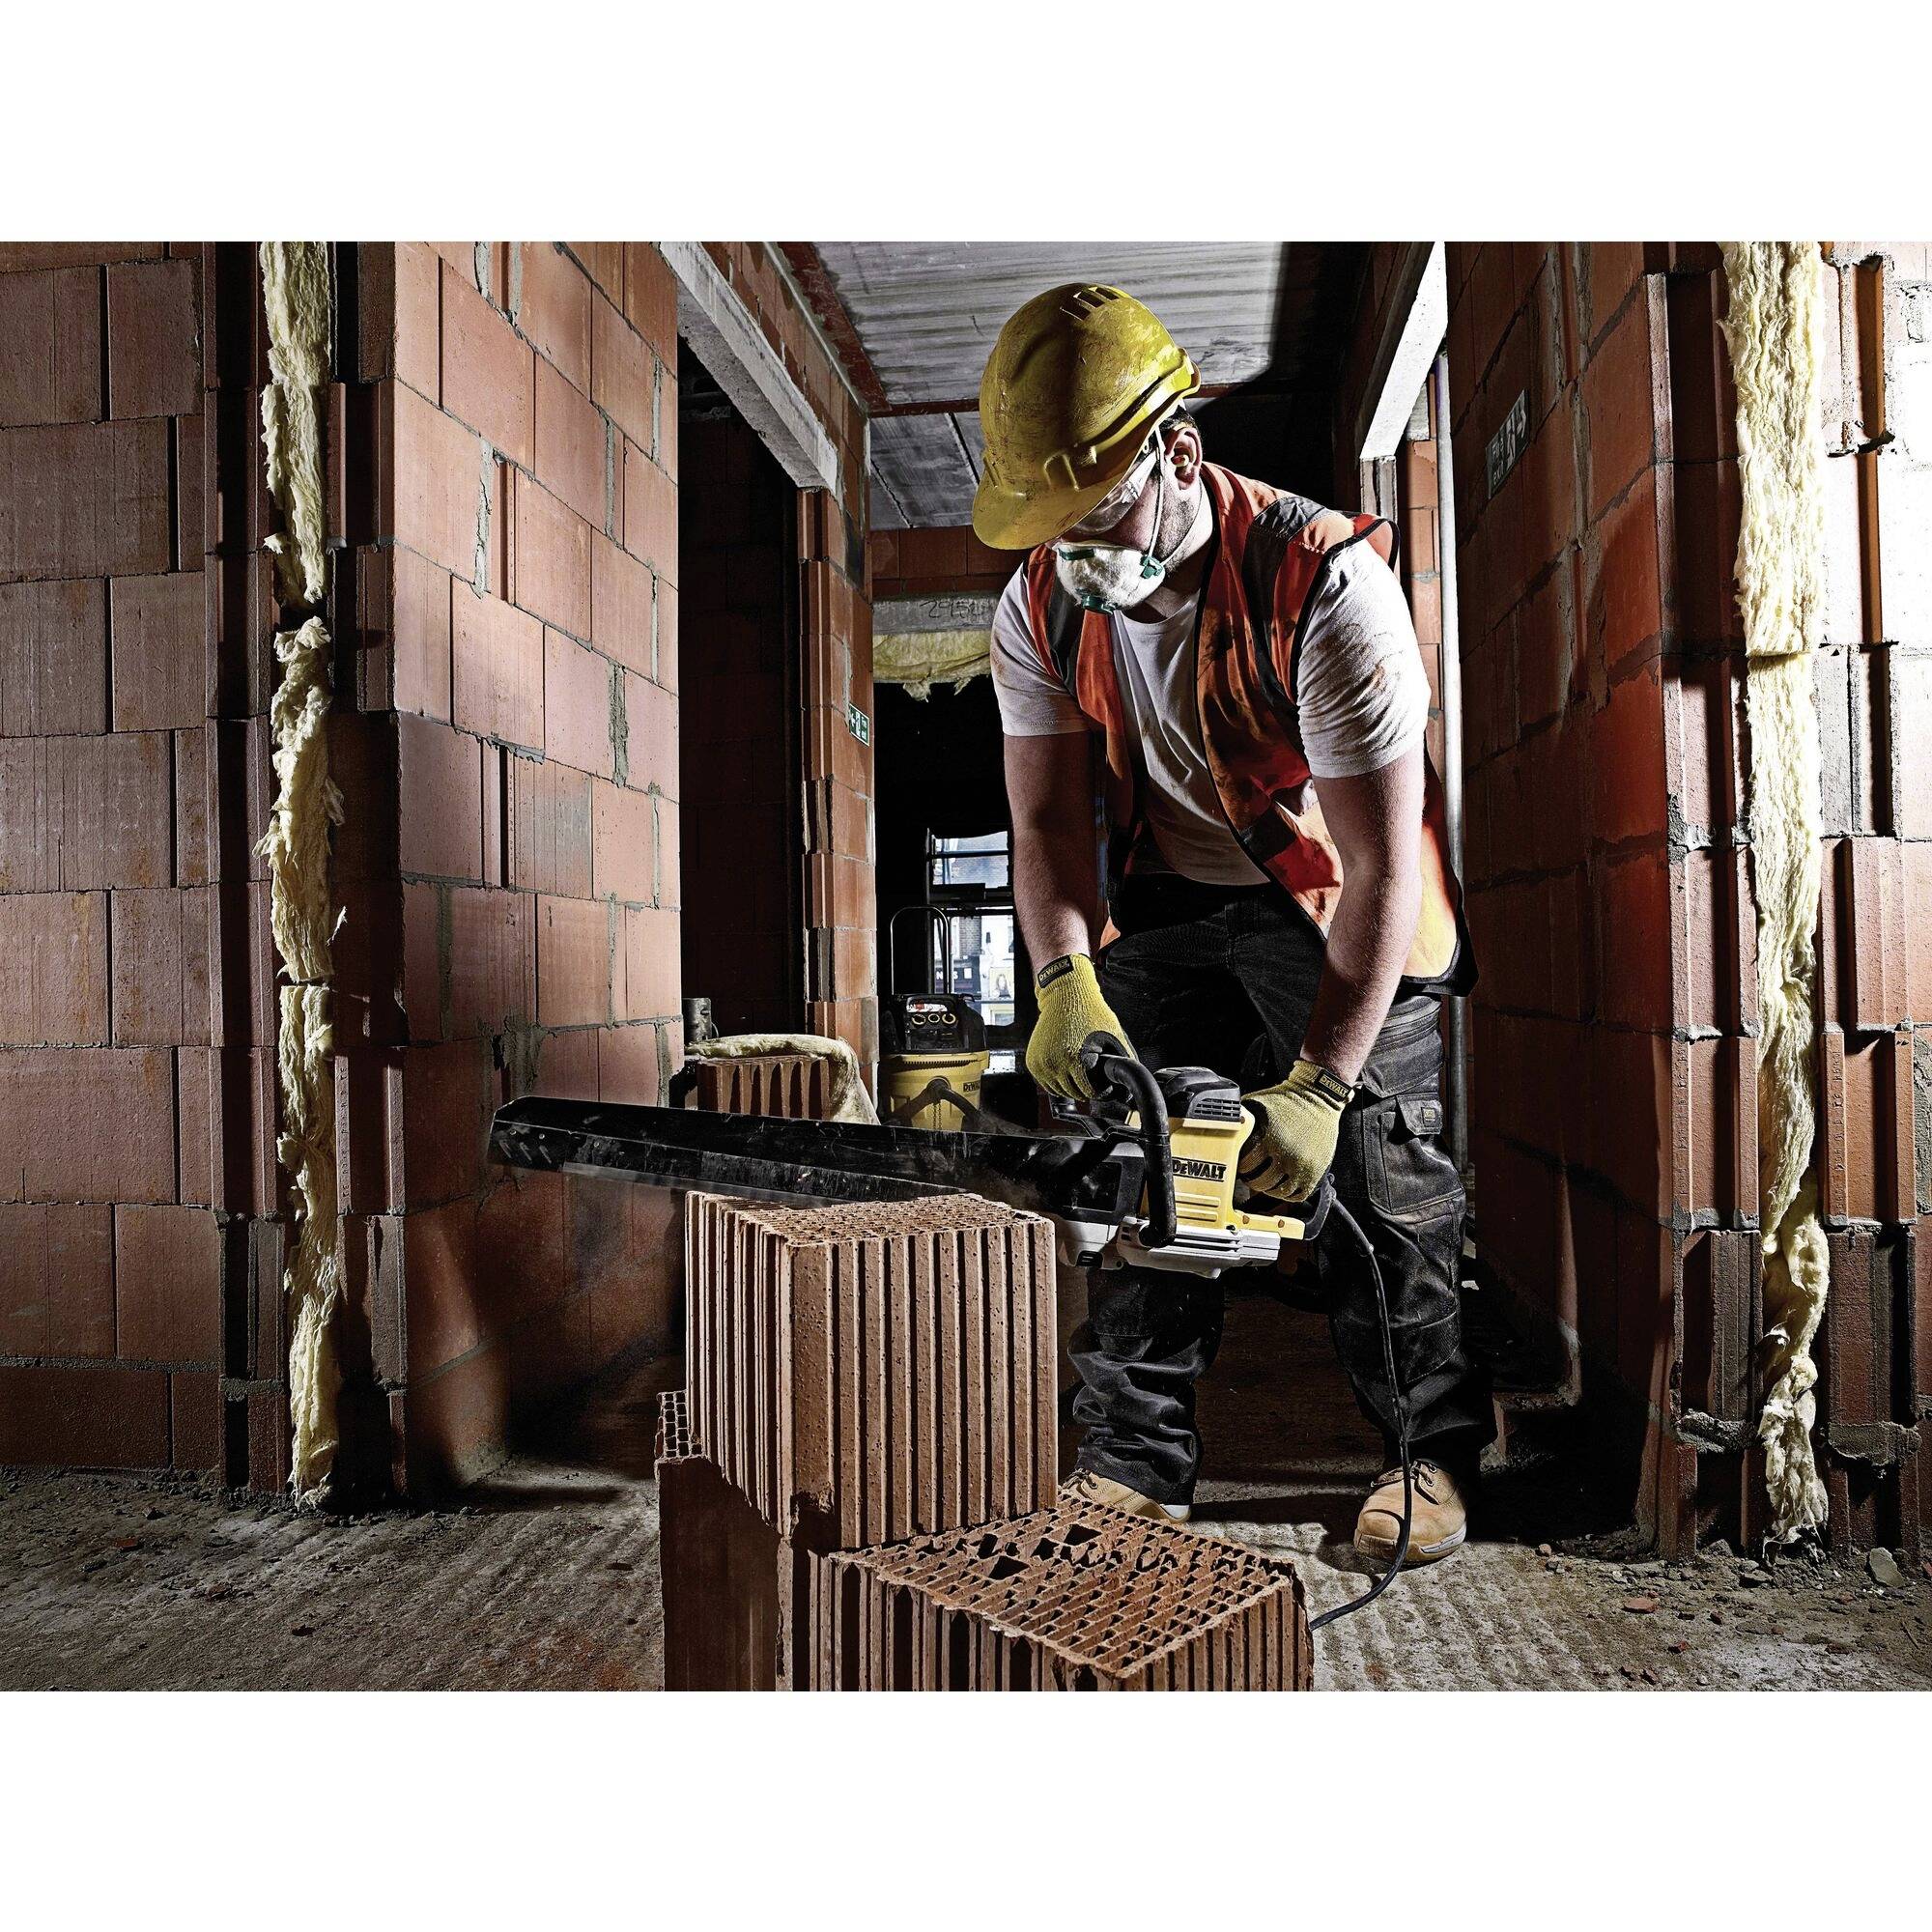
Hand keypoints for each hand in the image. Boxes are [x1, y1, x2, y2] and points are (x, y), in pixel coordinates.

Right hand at [1025, 954, 1133, 1100]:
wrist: (1065, 995)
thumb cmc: (1089, 1011)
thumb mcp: (1113, 1034)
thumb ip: (1123, 1058)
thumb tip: (1130, 1076)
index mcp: (1076, 1060)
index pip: (1089, 1092)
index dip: (1099, 1092)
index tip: (1102, 1087)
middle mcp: (1056, 1063)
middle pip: (1073, 1094)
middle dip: (1085, 1090)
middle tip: (1091, 1080)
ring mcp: (1042, 1063)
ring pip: (1058, 1091)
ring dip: (1069, 1088)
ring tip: (1078, 1076)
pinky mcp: (1033, 1061)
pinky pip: (1045, 1083)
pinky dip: (1055, 1081)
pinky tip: (1065, 1071)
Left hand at [1239, 1058, 1351, 1203]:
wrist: (1318, 1097)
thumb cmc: (1287, 1099)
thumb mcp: (1258, 1103)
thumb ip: (1241, 1117)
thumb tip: (1223, 1125)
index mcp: (1271, 1139)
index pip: (1247, 1166)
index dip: (1240, 1167)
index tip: (1240, 1165)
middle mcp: (1288, 1155)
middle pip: (1261, 1182)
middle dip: (1252, 1180)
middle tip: (1250, 1175)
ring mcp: (1304, 1166)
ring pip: (1279, 1192)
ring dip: (1268, 1189)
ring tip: (1264, 1181)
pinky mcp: (1316, 1171)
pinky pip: (1298, 1195)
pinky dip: (1287, 1194)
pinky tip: (1281, 1186)